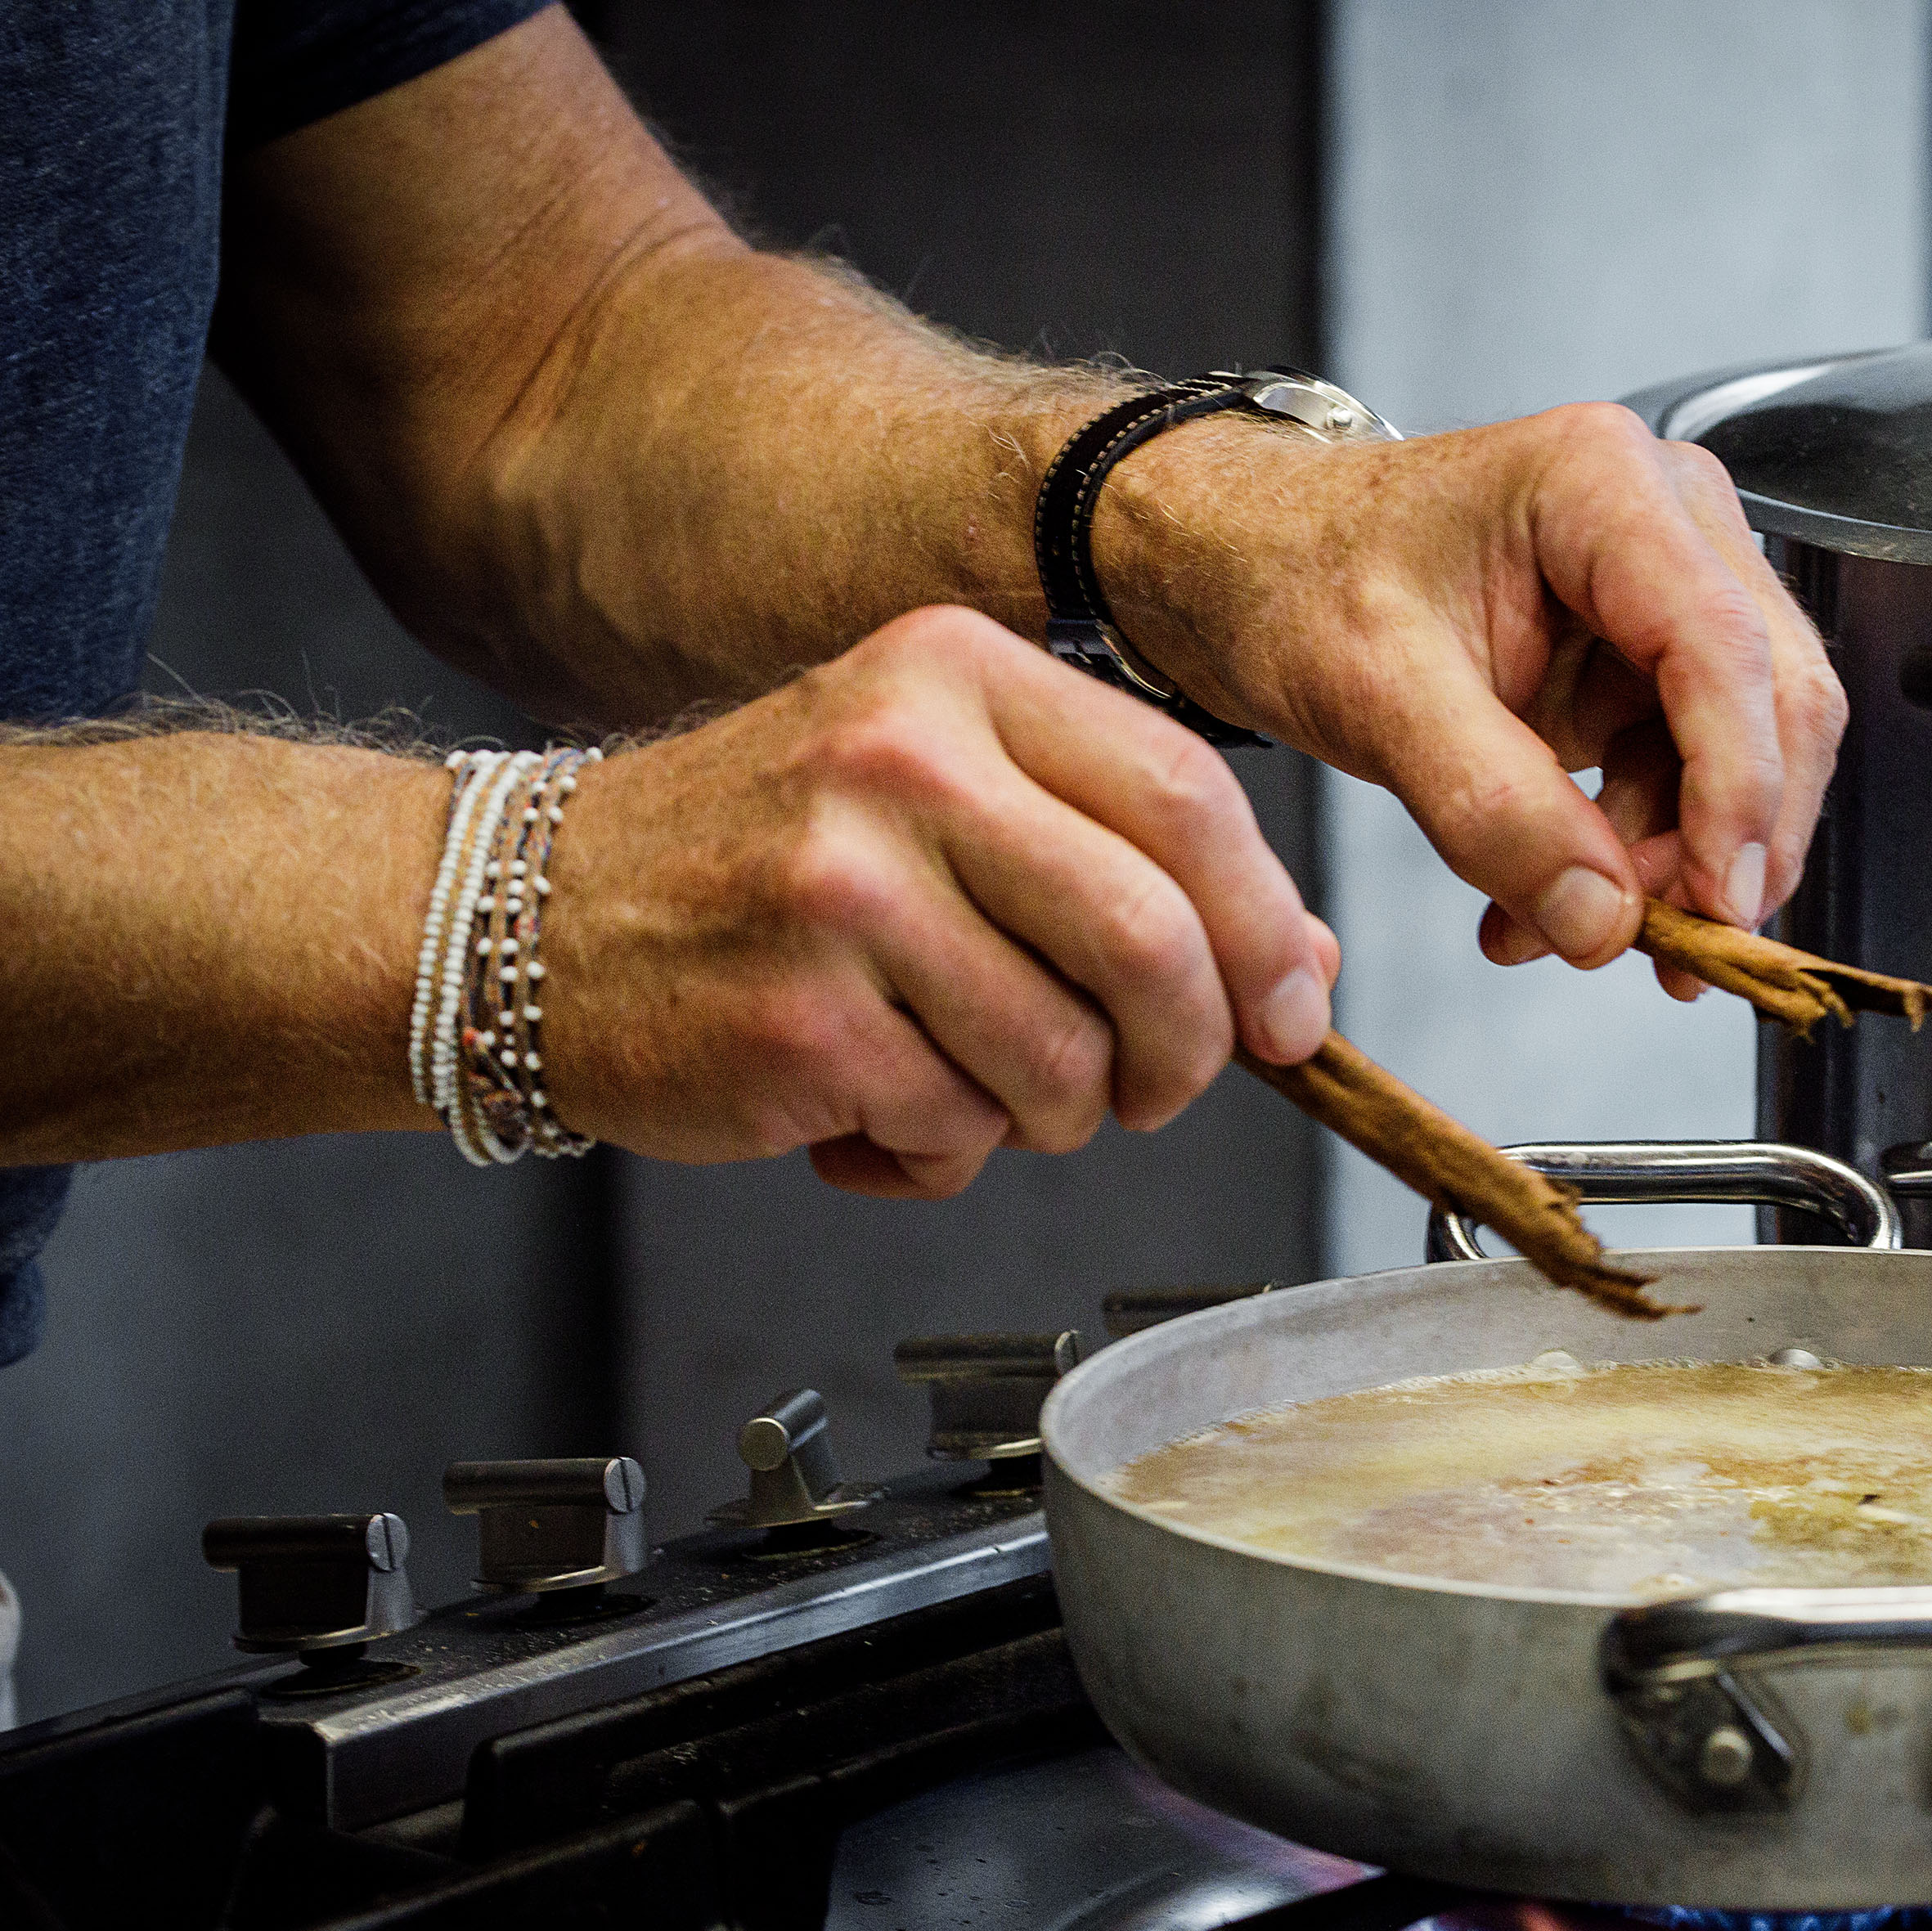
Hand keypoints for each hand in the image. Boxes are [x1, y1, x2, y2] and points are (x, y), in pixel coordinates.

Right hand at [539, 607, 1335, 1199]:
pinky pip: (961, 1129)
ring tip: (967, 1082)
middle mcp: (902, 759)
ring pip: (1068, 1060)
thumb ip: (1127, 857)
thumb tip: (1304, 970)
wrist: (527, 915)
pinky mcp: (800, 1021)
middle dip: (1186, 1053)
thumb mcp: (949, 798)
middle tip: (1152, 1087)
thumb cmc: (763, 864)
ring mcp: (843, 890)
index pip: (1192, 804)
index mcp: (959, 676)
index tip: (1288, 1015)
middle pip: (1155, 939)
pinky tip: (872, 1105)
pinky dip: (942, 1152)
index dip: (1269, 933)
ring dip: (1049, 1116)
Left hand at [1094, 404, 1845, 995]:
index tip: (1716, 906)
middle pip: (1772, 699)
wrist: (1254, 567)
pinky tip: (1552, 905)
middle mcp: (1666, 519)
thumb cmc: (1298, 579)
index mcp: (1603, 483)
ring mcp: (1670, 588)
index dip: (1738, 788)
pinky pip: (1691, 777)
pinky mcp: (1652, 660)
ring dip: (1671, 864)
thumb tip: (1605, 918)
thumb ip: (1492, 806)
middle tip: (1661, 953)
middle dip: (1721, 843)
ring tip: (1559, 931)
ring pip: (1746, 752)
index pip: (1722, 646)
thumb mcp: (1373, 692)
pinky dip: (1636, 856)